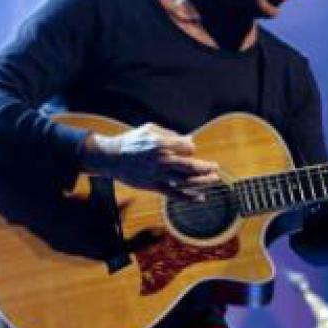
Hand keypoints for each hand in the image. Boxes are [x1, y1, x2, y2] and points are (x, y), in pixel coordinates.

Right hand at [81, 123, 219, 198]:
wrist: (112, 157)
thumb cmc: (132, 141)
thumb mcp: (150, 129)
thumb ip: (170, 134)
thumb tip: (189, 141)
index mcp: (162, 144)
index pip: (187, 147)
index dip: (191, 148)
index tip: (189, 150)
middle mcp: (162, 160)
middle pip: (191, 166)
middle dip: (206, 167)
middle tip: (216, 167)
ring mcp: (159, 175)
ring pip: (186, 181)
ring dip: (203, 182)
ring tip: (214, 180)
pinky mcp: (154, 186)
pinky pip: (175, 194)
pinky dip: (189, 197)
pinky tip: (201, 198)